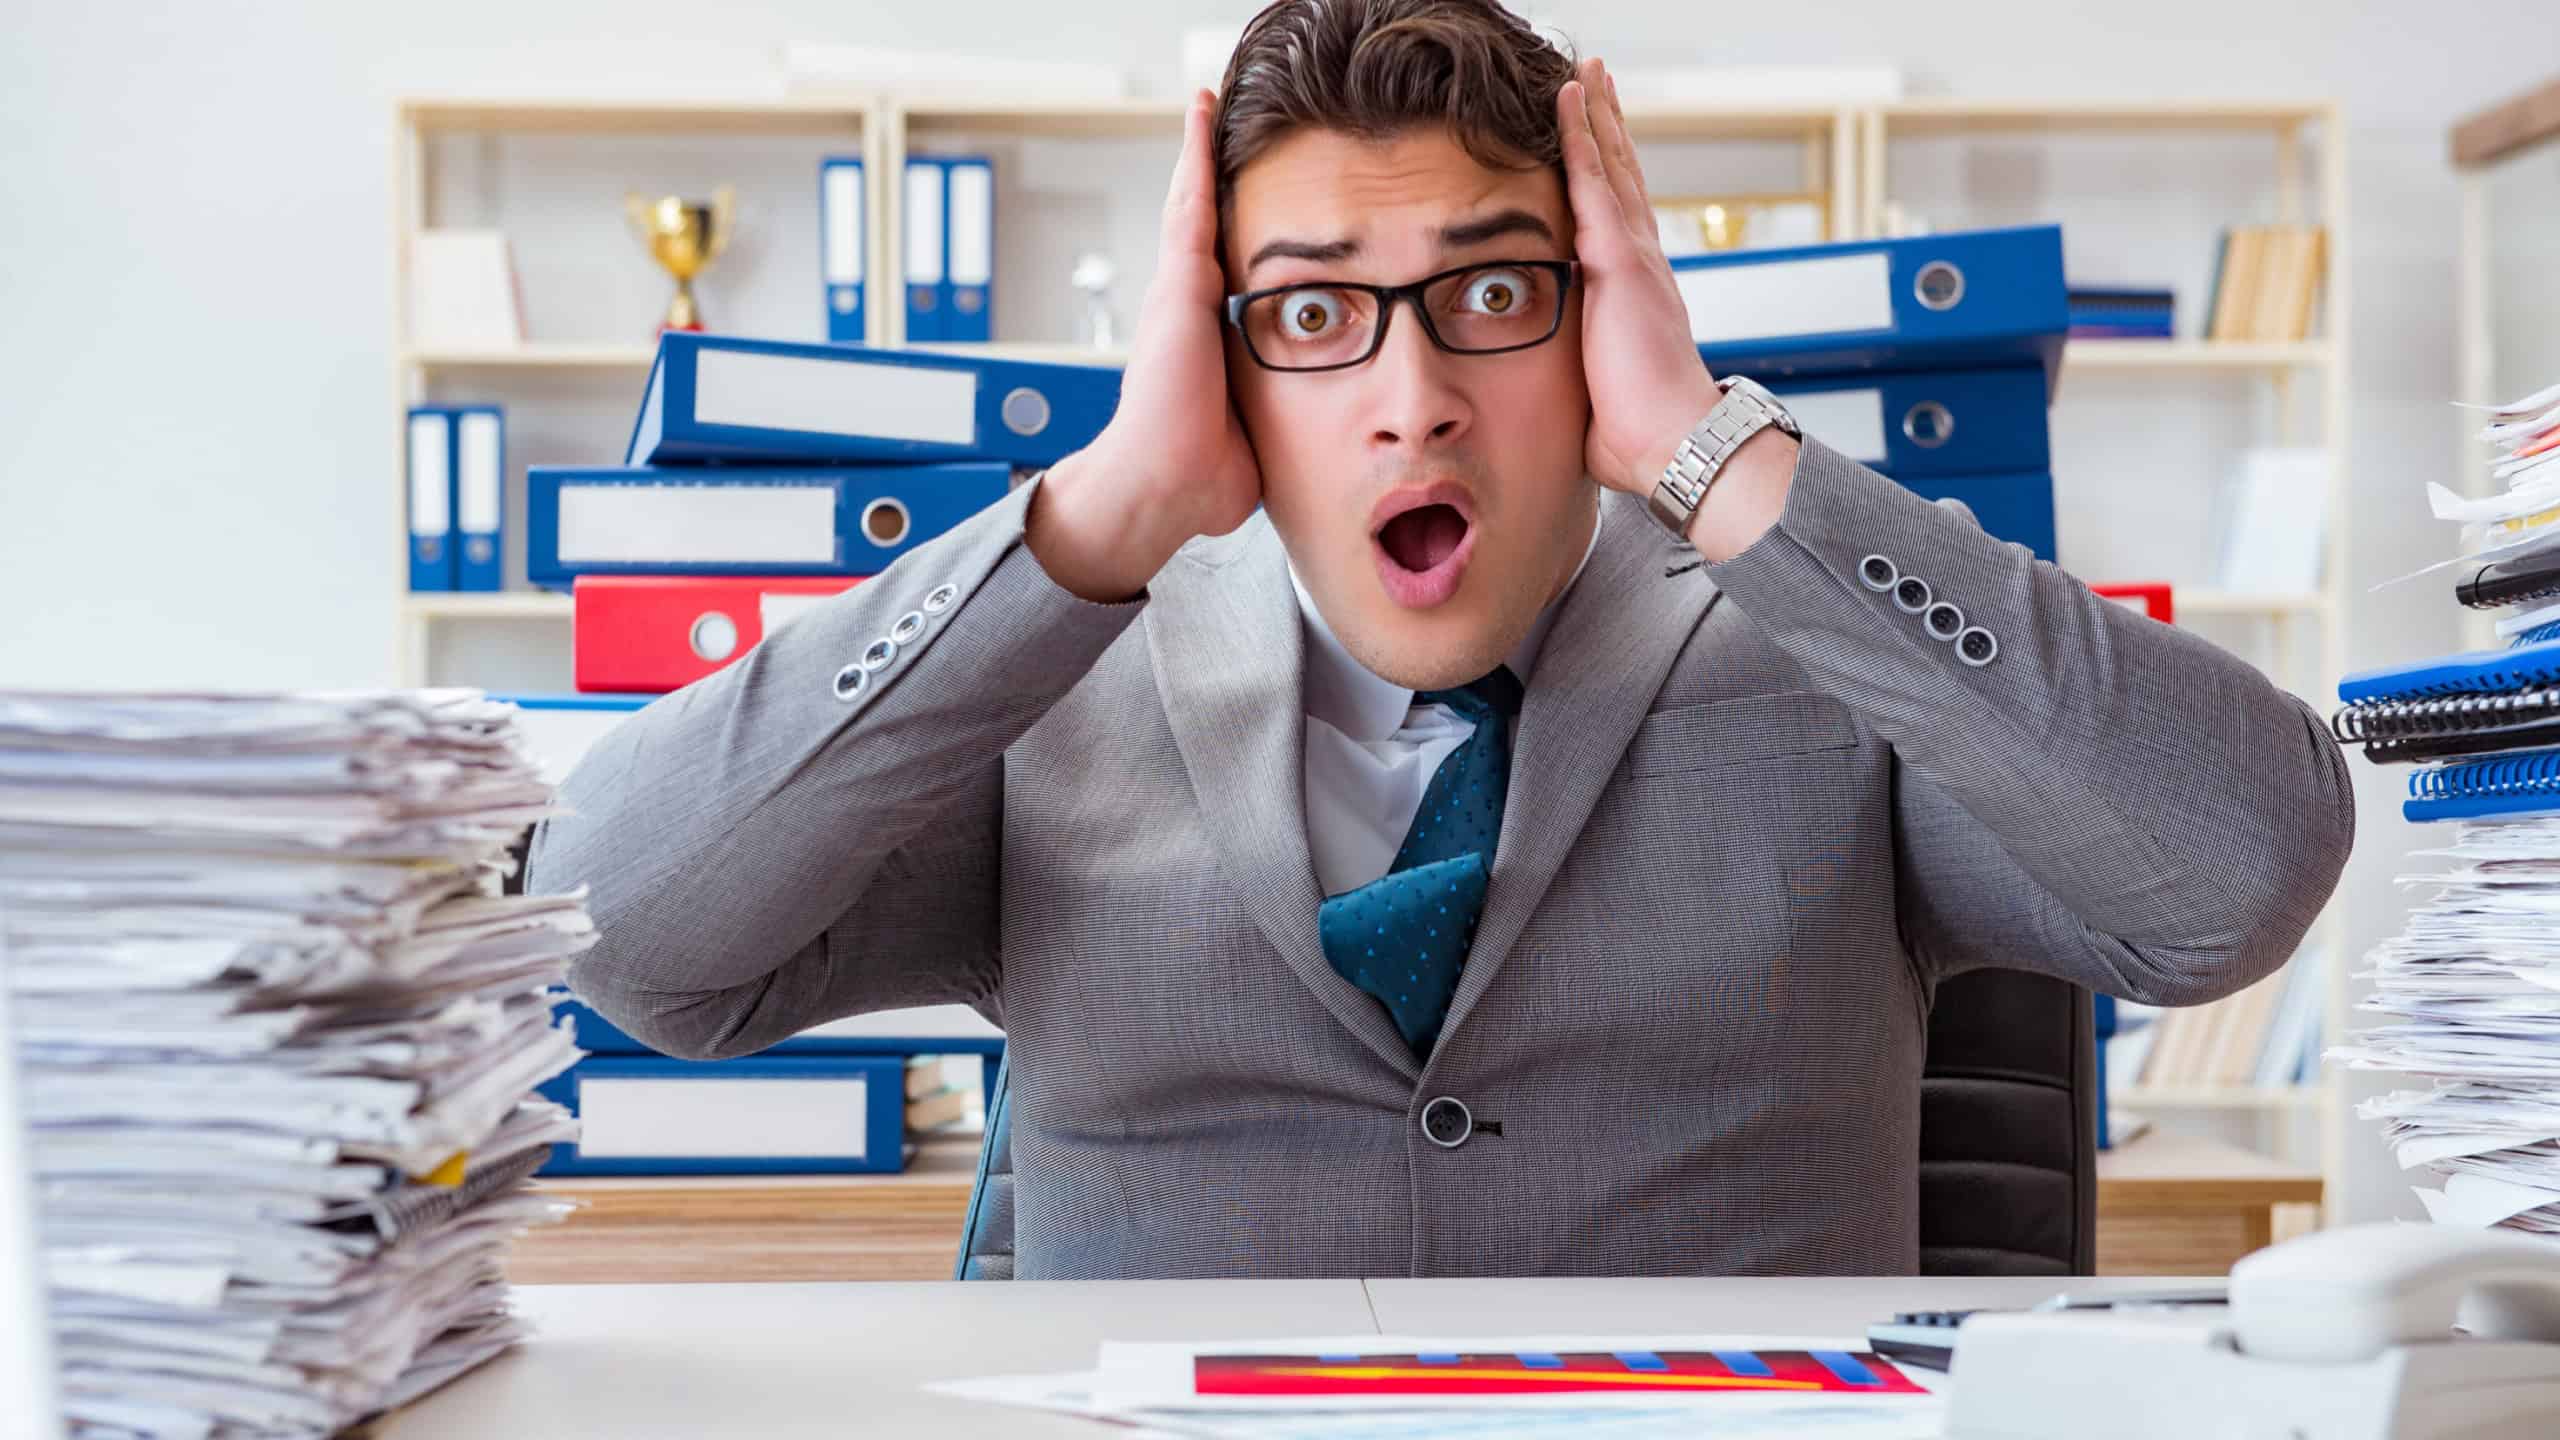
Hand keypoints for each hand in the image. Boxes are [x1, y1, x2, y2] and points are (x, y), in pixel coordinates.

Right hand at [1028, 90, 1263, 601]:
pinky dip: (1195, 157)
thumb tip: (1289, 443)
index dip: (1226, 232)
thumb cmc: (1197, 478)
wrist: (1162, 487)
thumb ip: (1264, 423)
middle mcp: (1184, 310)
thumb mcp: (1247, 436)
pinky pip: (1190, 205)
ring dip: (1197, 154)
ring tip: (1203, 104)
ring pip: (1190, 205)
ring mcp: (1176, 294)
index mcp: (1201, 341)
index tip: (1236, 202)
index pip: (1217, 270)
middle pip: (1198, 227)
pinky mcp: (1178, 285)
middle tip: (1211, 126)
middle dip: (1204, 177)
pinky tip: (1202, 113)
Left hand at [1555, 59, 1722, 499]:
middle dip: (1608, 131)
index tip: (1598, 148)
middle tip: (1596, 84)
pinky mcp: (1620, 260)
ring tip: (1586, 72)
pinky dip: (1581, 135)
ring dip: (1596, 116)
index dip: (1608, 181)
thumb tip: (1551, 407)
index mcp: (1637, 298)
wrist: (1676, 445)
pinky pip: (1594, 180)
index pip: (1619, 223)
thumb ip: (1578, 384)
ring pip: (1611, 166)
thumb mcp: (1595, 400)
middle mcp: (1642, 267)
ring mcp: (1635, 258)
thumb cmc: (1641, 438)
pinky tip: (1569, 98)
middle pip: (1623, 180)